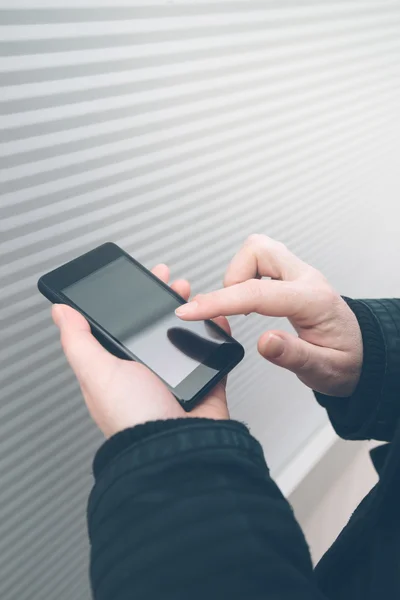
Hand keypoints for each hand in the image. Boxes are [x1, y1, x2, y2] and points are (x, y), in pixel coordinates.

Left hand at [52, 264, 230, 437]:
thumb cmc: (134, 419)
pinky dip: (217, 334)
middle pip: (157, 326)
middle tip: (173, 283)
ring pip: (186, 334)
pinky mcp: (204, 382)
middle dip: (165, 299)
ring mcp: (177, 377)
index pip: (124, 325)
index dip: (132, 301)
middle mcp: (148, 372)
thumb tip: (60, 312)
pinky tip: (217, 318)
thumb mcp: (97, 373)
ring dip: (192, 311)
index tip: (142, 279)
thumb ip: (78, 341)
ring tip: (195, 296)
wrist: (177, 448)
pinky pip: (213, 351)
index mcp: (119, 368)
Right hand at [176, 235, 362, 396]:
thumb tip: (263, 342)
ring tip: (239, 307)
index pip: (258, 292)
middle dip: (232, 276)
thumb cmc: (345, 361)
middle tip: (229, 309)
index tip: (190, 311)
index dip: (219, 301)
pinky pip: (260, 261)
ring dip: (238, 275)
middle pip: (257, 249)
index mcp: (313, 301)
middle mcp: (306, 279)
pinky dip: (245, 277)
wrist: (362, 353)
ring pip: (257, 250)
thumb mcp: (324, 371)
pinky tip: (248, 302)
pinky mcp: (291, 277)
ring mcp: (298, 274)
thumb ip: (293, 356)